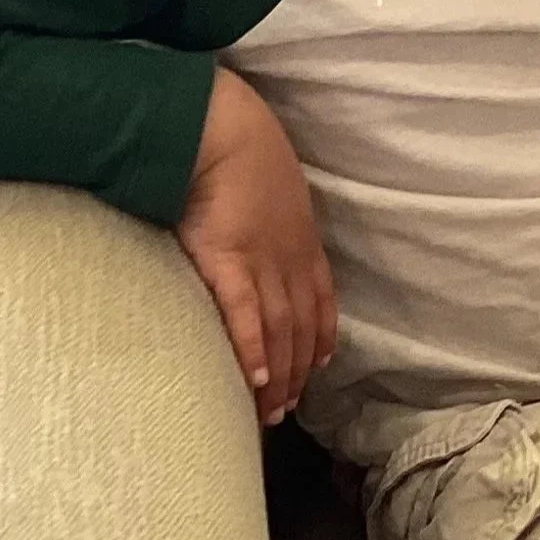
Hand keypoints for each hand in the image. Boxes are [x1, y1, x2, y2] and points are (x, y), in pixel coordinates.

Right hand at [175, 67, 336, 426]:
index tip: (315, 367)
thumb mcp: (267, 180)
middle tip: (287, 409)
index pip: (320, 301)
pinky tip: (253, 381)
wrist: (220, 127)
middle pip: (302, 327)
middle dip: (297, 372)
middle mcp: (289, 257)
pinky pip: (245, 317)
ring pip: (280, 332)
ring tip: (269, 412)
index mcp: (302, 238)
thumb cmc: (237, 145)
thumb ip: (264, 210)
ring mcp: (261, 261)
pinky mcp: (228, 261)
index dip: (319, 338)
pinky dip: (253, 352)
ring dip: (278, 376)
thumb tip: (248, 224)